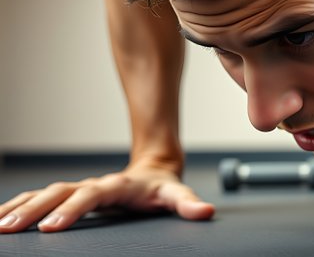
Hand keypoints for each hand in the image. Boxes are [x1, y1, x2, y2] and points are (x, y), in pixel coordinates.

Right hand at [0, 164, 214, 232]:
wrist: (154, 171)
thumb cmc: (162, 188)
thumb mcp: (177, 194)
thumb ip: (189, 203)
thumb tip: (206, 211)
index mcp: (116, 186)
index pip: (90, 196)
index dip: (72, 209)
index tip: (52, 227)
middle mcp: (93, 185)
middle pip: (59, 193)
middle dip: (33, 209)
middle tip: (10, 229)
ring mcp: (79, 188)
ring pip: (43, 193)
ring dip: (18, 207)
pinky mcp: (71, 195)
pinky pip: (39, 198)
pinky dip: (17, 205)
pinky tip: (0, 220)